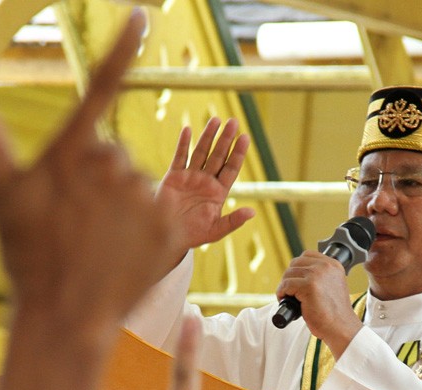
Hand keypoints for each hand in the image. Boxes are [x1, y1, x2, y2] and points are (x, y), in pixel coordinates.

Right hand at [0, 10, 176, 332]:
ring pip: (138, 185)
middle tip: (77, 219)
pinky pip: (162, 210)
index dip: (122, 49)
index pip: (100, 88)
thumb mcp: (2, 195)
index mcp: (72, 153)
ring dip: (123, 205)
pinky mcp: (171, 226)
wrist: (66, 314)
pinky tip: (126, 250)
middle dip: (99, 180)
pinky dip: (148, 226)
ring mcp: (145, 197)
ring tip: (100, 240)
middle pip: (114, 155)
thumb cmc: (27, 254)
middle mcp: (113, 167)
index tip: (143, 18)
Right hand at [156, 117, 255, 263]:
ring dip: (208, 136)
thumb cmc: (194, 235)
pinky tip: (188, 130)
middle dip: (226, 139)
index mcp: (218, 192)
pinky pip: (179, 157)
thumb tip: (252, 213)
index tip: (245, 137)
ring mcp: (190, 177)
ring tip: (216, 120)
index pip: (231, 168)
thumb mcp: (216, 230)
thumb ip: (233, 221)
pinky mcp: (173, 177)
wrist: (168, 237)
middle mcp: (206, 181)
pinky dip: (183, 144)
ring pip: (201, 152)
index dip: (238, 153)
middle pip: (218, 156)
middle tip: (234, 122)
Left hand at [275, 251, 362, 357]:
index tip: (297, 282)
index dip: (298, 268)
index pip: (307, 255)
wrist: (341, 328)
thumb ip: (320, 276)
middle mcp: (326, 266)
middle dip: (290, 277)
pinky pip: (285, 285)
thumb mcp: (332, 286)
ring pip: (288, 274)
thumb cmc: (334, 313)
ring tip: (289, 298)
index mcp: (334, 264)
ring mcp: (317, 275)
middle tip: (291, 292)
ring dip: (285, 286)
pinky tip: (287, 301)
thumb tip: (297, 272)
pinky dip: (282, 293)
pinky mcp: (308, 286)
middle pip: (295, 263)